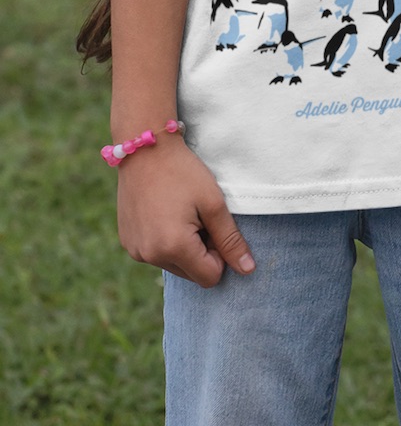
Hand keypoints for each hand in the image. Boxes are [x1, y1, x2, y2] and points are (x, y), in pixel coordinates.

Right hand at [116, 135, 254, 286]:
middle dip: (201, 251)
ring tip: (180, 212)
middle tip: (198, 216)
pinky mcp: (127, 242)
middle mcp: (150, 256)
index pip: (210, 277)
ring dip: (183, 247)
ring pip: (174, 265)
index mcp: (173, 248)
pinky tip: (164, 212)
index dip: (220, 254)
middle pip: (191, 273)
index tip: (214, 225)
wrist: (145, 149)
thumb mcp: (213, 203)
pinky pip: (155, 254)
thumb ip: (230, 240)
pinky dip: (165, 241)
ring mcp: (135, 250)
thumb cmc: (183, 172)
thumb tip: (248, 270)